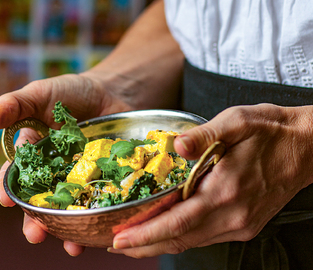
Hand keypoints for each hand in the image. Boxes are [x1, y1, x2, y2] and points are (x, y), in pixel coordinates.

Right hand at [0, 73, 131, 255]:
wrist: (111, 91)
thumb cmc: (71, 92)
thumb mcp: (42, 93)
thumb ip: (17, 104)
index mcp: (35, 153)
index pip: (17, 175)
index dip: (9, 189)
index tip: (8, 201)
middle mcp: (56, 170)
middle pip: (43, 200)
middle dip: (37, 219)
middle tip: (36, 235)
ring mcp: (81, 175)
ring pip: (71, 206)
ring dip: (68, 228)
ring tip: (72, 246)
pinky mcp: (105, 176)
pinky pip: (100, 198)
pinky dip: (99, 214)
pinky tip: (100, 230)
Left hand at [108, 103, 312, 257]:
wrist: (307, 147)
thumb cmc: (272, 131)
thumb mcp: (237, 121)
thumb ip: (205, 134)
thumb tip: (177, 146)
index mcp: (227, 190)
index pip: (178, 222)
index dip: (146, 233)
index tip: (120, 239)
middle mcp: (233, 214)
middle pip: (180, 239)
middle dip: (146, 245)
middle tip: (117, 246)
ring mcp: (240, 223)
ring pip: (192, 242)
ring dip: (161, 243)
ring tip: (135, 242)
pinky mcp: (245, 223)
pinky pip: (205, 235)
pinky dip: (181, 237)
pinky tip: (167, 231)